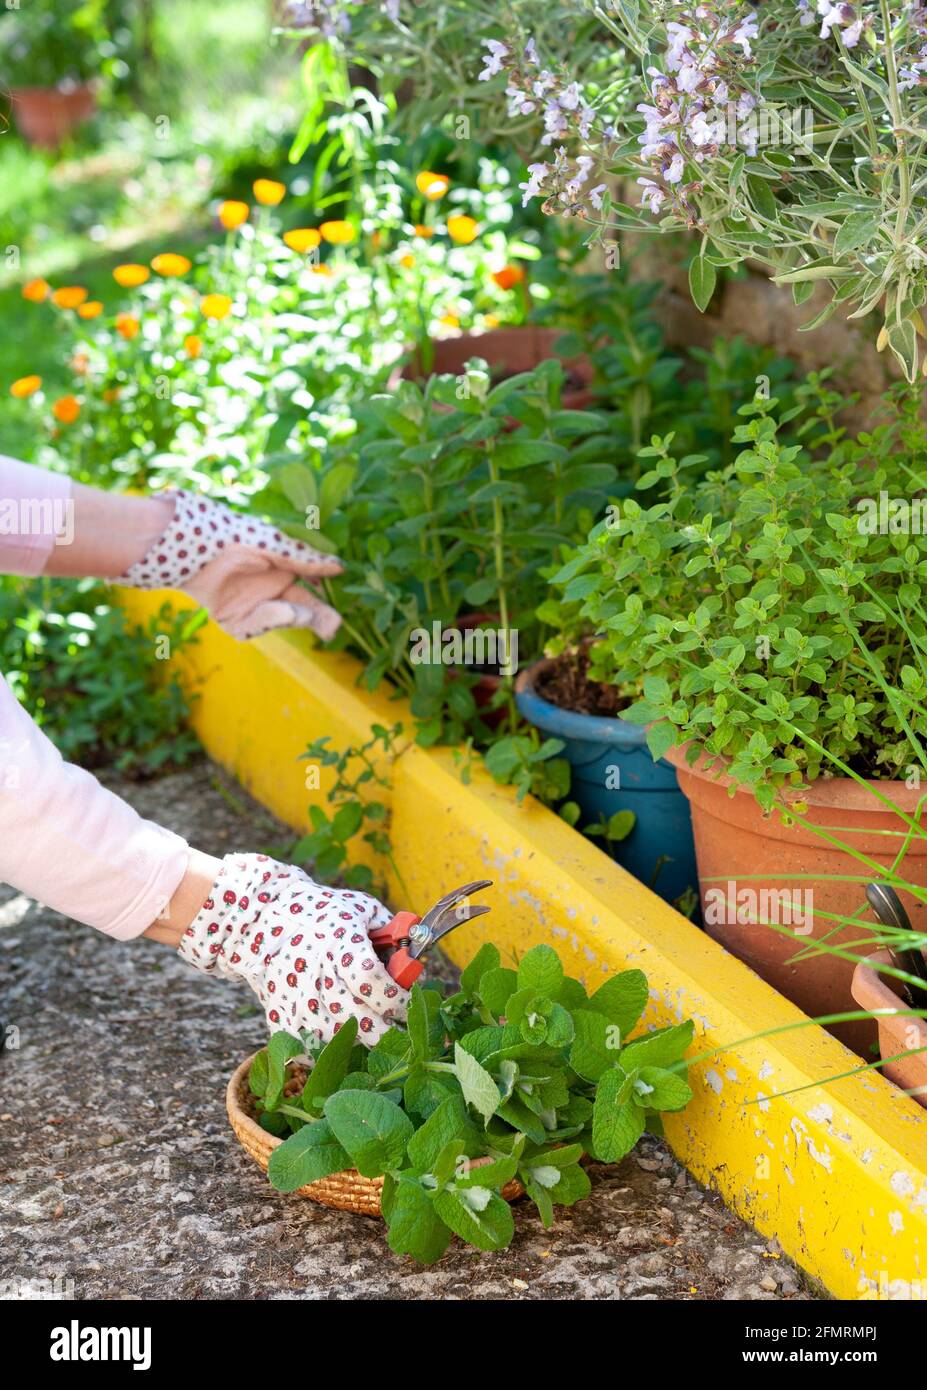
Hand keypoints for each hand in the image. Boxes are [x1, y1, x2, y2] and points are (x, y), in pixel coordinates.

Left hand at [116, 488, 341, 640]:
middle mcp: (269, 592)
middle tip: (332, 627)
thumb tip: (340, 566)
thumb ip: (305, 559)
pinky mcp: (232, 620)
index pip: (309, 593)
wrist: (193, 545)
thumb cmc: (236, 536)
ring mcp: (251, 607)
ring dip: (288, 617)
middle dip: (315, 620)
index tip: (338, 618)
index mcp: (283, 572)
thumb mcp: (275, 546)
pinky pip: (252, 629)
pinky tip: (269, 610)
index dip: (323, 606)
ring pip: (277, 621)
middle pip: (298, 613)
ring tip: (297, 612)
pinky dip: (263, 621)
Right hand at [177, 853, 408, 1044]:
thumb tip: (417, 958)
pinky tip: (337, 1032)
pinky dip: (329, 1050)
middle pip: (361, 1022)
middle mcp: (318, 976)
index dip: (397, 998)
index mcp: (340, 944)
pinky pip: (312, 1053)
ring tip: (367, 1026)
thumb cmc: (321, 914)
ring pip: (340, 1042)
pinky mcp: (281, 1022)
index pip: (372, 982)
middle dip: (388, 1029)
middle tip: (397, 1026)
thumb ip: (394, 931)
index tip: (407, 1001)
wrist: (261, 922)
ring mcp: (297, 1003)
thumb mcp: (362, 909)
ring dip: (360, 1040)